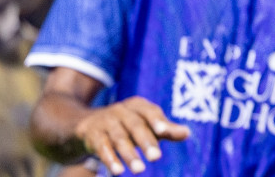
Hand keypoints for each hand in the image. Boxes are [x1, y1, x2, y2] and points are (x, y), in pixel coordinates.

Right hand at [72, 97, 188, 174]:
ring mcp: (105, 121)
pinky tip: (118, 172)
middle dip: (146, 142)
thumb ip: (166, 129)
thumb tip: (187, 133)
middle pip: (135, 125)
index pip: (149, 111)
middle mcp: (121, 110)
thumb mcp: (145, 124)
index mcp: (137, 105)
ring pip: (119, 138)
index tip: (165, 132)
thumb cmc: (127, 125)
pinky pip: (102, 147)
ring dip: (129, 155)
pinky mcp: (92, 135)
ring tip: (140, 170)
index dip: (157, 120)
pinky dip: (110, 159)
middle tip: (156, 157)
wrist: (87, 124)